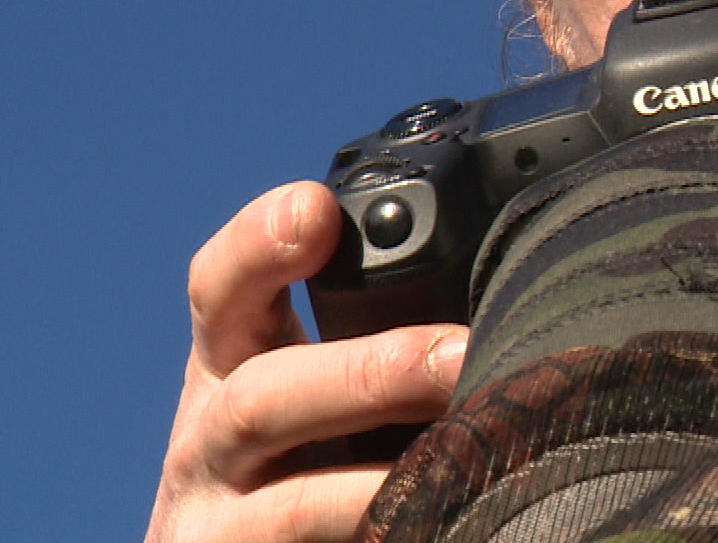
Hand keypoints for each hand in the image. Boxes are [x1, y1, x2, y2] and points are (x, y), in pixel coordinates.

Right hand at [146, 182, 467, 542]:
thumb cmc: (306, 465)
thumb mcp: (318, 389)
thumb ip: (377, 336)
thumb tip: (511, 291)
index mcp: (228, 367)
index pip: (220, 290)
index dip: (256, 244)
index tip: (316, 209)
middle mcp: (206, 445)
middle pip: (261, 398)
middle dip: (369, 371)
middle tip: (461, 356)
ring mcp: (218, 529)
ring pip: (294, 505)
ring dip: (391, 478)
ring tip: (474, 459)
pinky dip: (387, 540)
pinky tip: (456, 529)